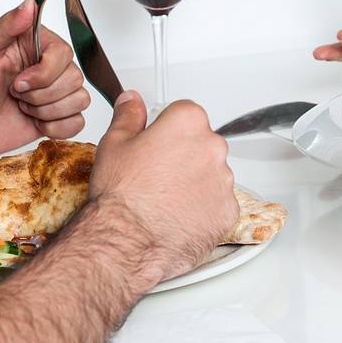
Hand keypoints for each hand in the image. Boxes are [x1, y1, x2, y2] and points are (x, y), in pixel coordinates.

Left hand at [0, 0, 89, 155]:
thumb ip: (7, 24)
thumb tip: (29, 2)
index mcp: (35, 46)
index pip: (64, 53)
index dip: (44, 73)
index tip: (18, 81)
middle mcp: (49, 68)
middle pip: (75, 78)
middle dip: (40, 94)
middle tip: (15, 93)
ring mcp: (53, 94)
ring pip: (79, 100)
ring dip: (46, 110)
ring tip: (22, 106)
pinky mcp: (55, 118)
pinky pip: (77, 123)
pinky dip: (56, 127)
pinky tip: (34, 122)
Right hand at [90, 91, 237, 283]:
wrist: (126, 242)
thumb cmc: (121, 194)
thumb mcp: (114, 144)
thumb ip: (128, 115)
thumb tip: (132, 101)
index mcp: (188, 122)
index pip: (184, 114)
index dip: (166, 130)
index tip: (155, 145)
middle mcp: (213, 147)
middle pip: (201, 144)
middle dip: (183, 156)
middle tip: (155, 176)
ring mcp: (224, 182)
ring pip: (211, 175)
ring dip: (195, 183)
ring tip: (164, 201)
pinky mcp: (227, 213)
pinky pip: (218, 205)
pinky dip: (203, 210)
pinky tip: (177, 217)